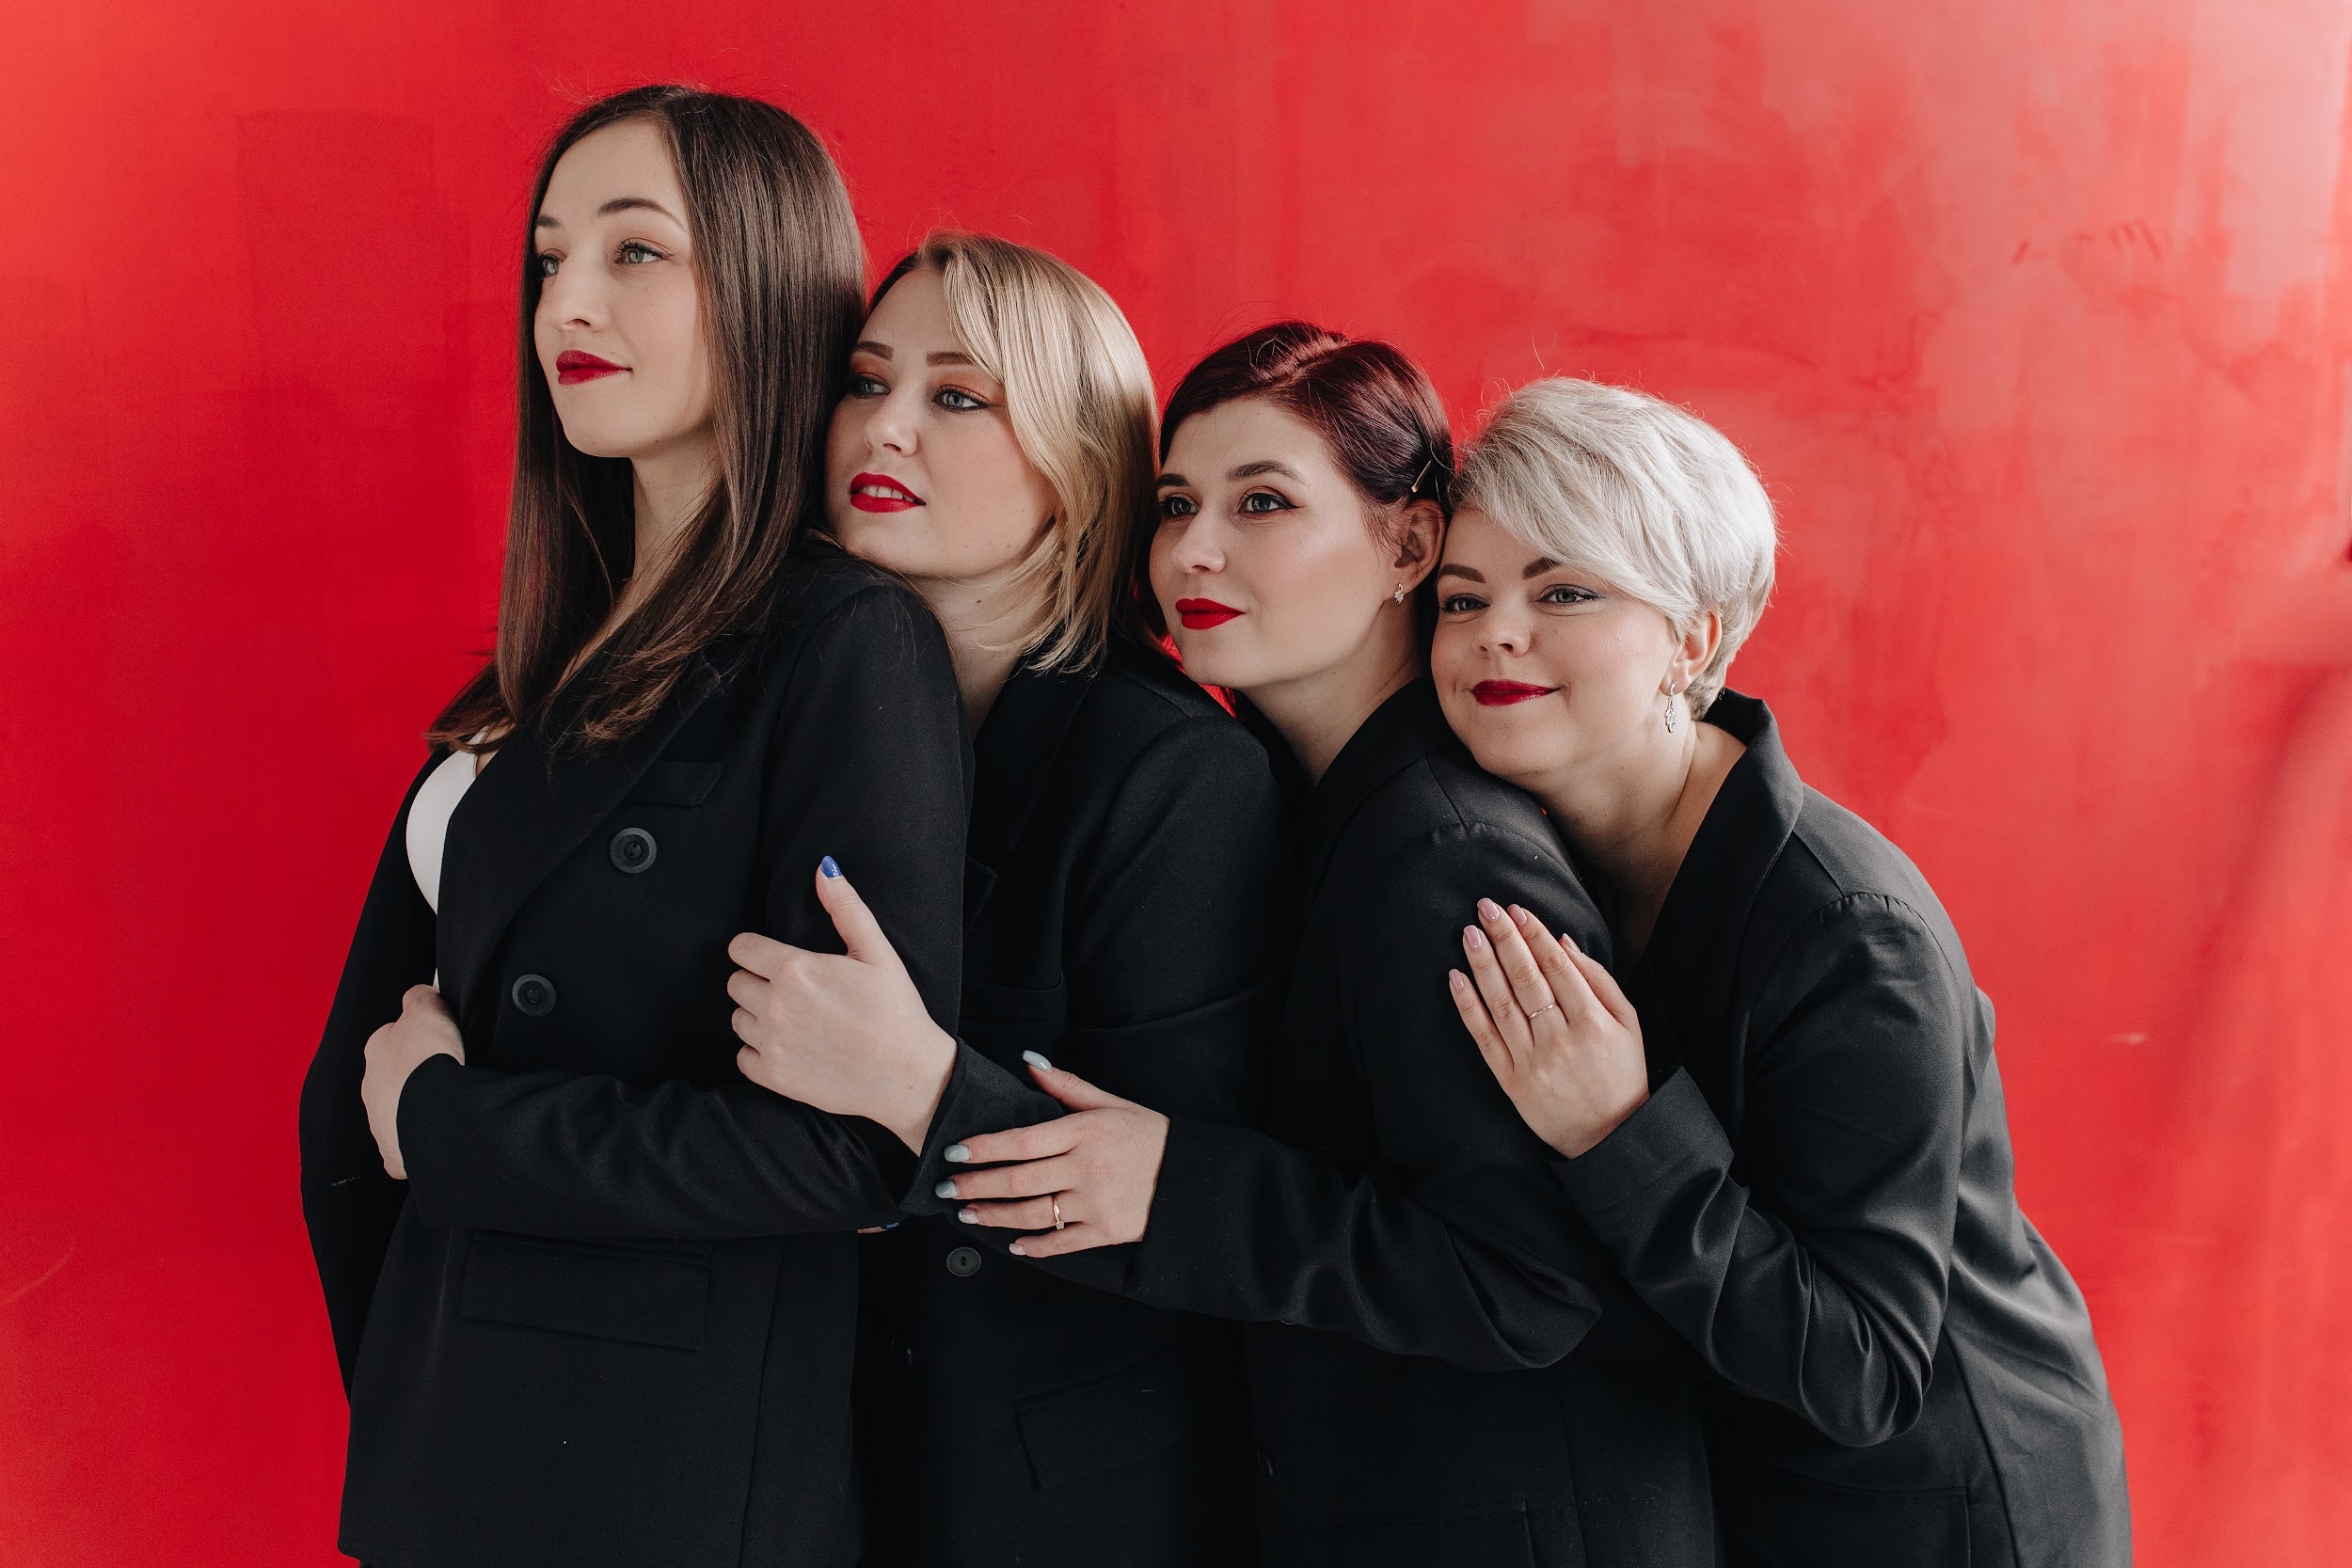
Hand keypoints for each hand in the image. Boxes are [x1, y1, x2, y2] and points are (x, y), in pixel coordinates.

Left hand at [362, 984, 464, 1179]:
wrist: (433, 1111)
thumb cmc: (427, 1060)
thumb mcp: (427, 1008)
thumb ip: (420, 997)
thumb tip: (419, 993)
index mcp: (377, 1050)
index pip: (393, 1037)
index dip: (417, 1037)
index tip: (437, 1040)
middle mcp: (370, 1088)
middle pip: (393, 1078)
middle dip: (414, 1077)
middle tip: (446, 1074)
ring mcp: (380, 1124)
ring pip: (397, 1114)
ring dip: (416, 1110)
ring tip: (447, 1106)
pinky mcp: (394, 1154)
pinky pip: (405, 1148)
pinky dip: (418, 1144)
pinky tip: (439, 1137)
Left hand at [728, 858, 955, 1152]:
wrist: (907, 1075)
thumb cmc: (896, 1009)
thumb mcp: (877, 951)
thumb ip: (845, 907)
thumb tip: (824, 867)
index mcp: (795, 969)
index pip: (741, 948)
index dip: (756, 950)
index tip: (774, 958)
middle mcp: (774, 1005)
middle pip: (735, 983)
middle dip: (757, 982)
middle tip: (792, 990)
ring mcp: (771, 1043)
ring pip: (737, 1019)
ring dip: (757, 1016)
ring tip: (793, 1019)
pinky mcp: (773, 1076)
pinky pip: (743, 1057)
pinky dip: (759, 1052)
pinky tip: (788, 1047)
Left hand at [934, 1058, 1168, 1258]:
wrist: (1191, 1177)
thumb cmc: (1149, 1136)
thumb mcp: (1112, 1103)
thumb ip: (1066, 1085)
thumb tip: (1029, 1061)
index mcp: (1085, 1132)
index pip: (1022, 1140)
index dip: (984, 1148)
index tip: (956, 1152)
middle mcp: (1086, 1168)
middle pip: (1018, 1180)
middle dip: (976, 1185)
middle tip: (947, 1187)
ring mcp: (1095, 1203)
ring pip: (1032, 1214)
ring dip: (994, 1216)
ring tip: (967, 1213)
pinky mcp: (1105, 1231)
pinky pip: (1061, 1243)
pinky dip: (1034, 1246)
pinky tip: (1013, 1244)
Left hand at [1450, 898, 1648, 1158]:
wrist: (1608, 1136)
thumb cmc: (1621, 1074)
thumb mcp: (1628, 1025)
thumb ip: (1599, 981)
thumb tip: (1564, 942)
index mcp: (1592, 1023)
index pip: (1557, 967)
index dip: (1534, 935)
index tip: (1516, 910)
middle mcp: (1560, 1040)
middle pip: (1526, 979)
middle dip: (1505, 939)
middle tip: (1485, 908)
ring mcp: (1532, 1061)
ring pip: (1501, 1004)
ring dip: (1482, 964)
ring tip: (1469, 933)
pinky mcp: (1510, 1080)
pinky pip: (1484, 1037)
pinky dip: (1467, 1006)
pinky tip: (1455, 978)